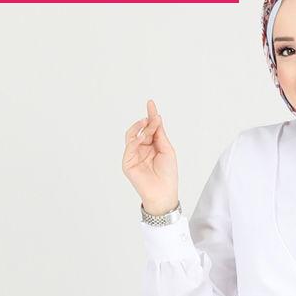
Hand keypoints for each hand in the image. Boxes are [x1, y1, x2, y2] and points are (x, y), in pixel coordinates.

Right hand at [122, 98, 178, 213]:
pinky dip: (136, 140)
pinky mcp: (127, 163)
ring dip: (141, 128)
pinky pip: (129, 146)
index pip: (150, 129)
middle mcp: (142, 150)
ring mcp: (133, 156)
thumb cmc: (168, 174)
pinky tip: (144, 137)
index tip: (151, 103)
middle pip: (141, 130)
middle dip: (148, 122)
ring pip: (132, 135)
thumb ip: (160, 134)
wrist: (163, 192)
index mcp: (152, 147)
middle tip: (153, 117)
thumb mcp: (167, 150)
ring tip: (148, 124)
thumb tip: (156, 118)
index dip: (150, 116)